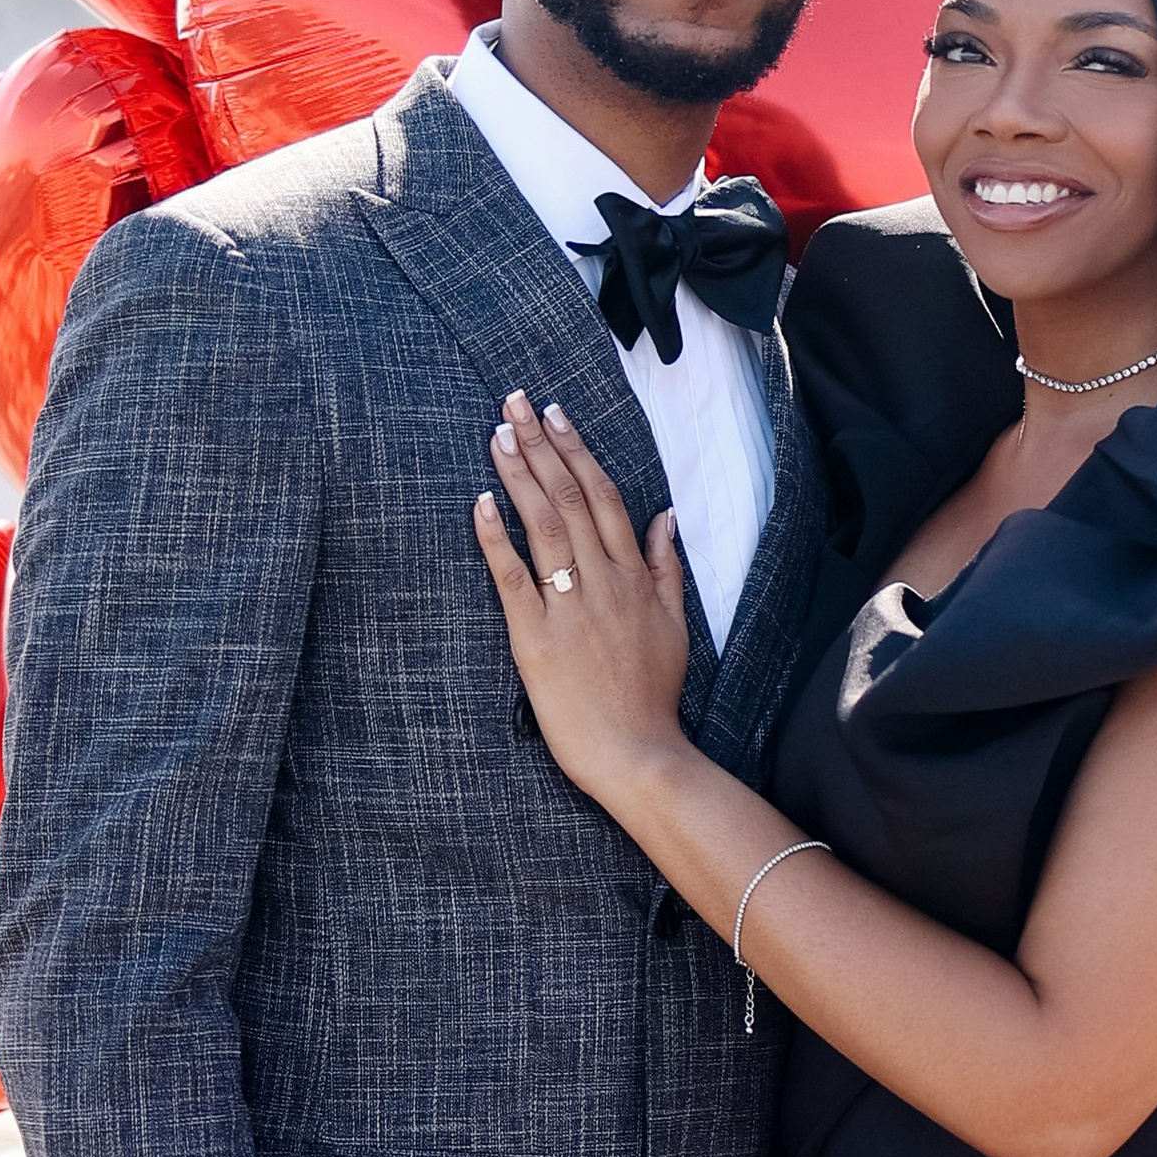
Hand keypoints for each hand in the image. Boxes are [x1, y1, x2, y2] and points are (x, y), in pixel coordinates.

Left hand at [473, 391, 694, 806]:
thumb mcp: (676, 625)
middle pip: (569, 498)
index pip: (604, 497)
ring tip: (498, 434)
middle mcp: (604, 582)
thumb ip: (667, 567)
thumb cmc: (653, 696)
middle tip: (513, 402)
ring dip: (518, 475)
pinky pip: (513, 578)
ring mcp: (569, 608)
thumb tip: (668, 516)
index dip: (577, 451)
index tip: (555, 415)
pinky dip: (495, 537)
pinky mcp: (535, 638)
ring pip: (543, 525)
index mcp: (635, 577)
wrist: (639, 754)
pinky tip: (480, 502)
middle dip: (541, 445)